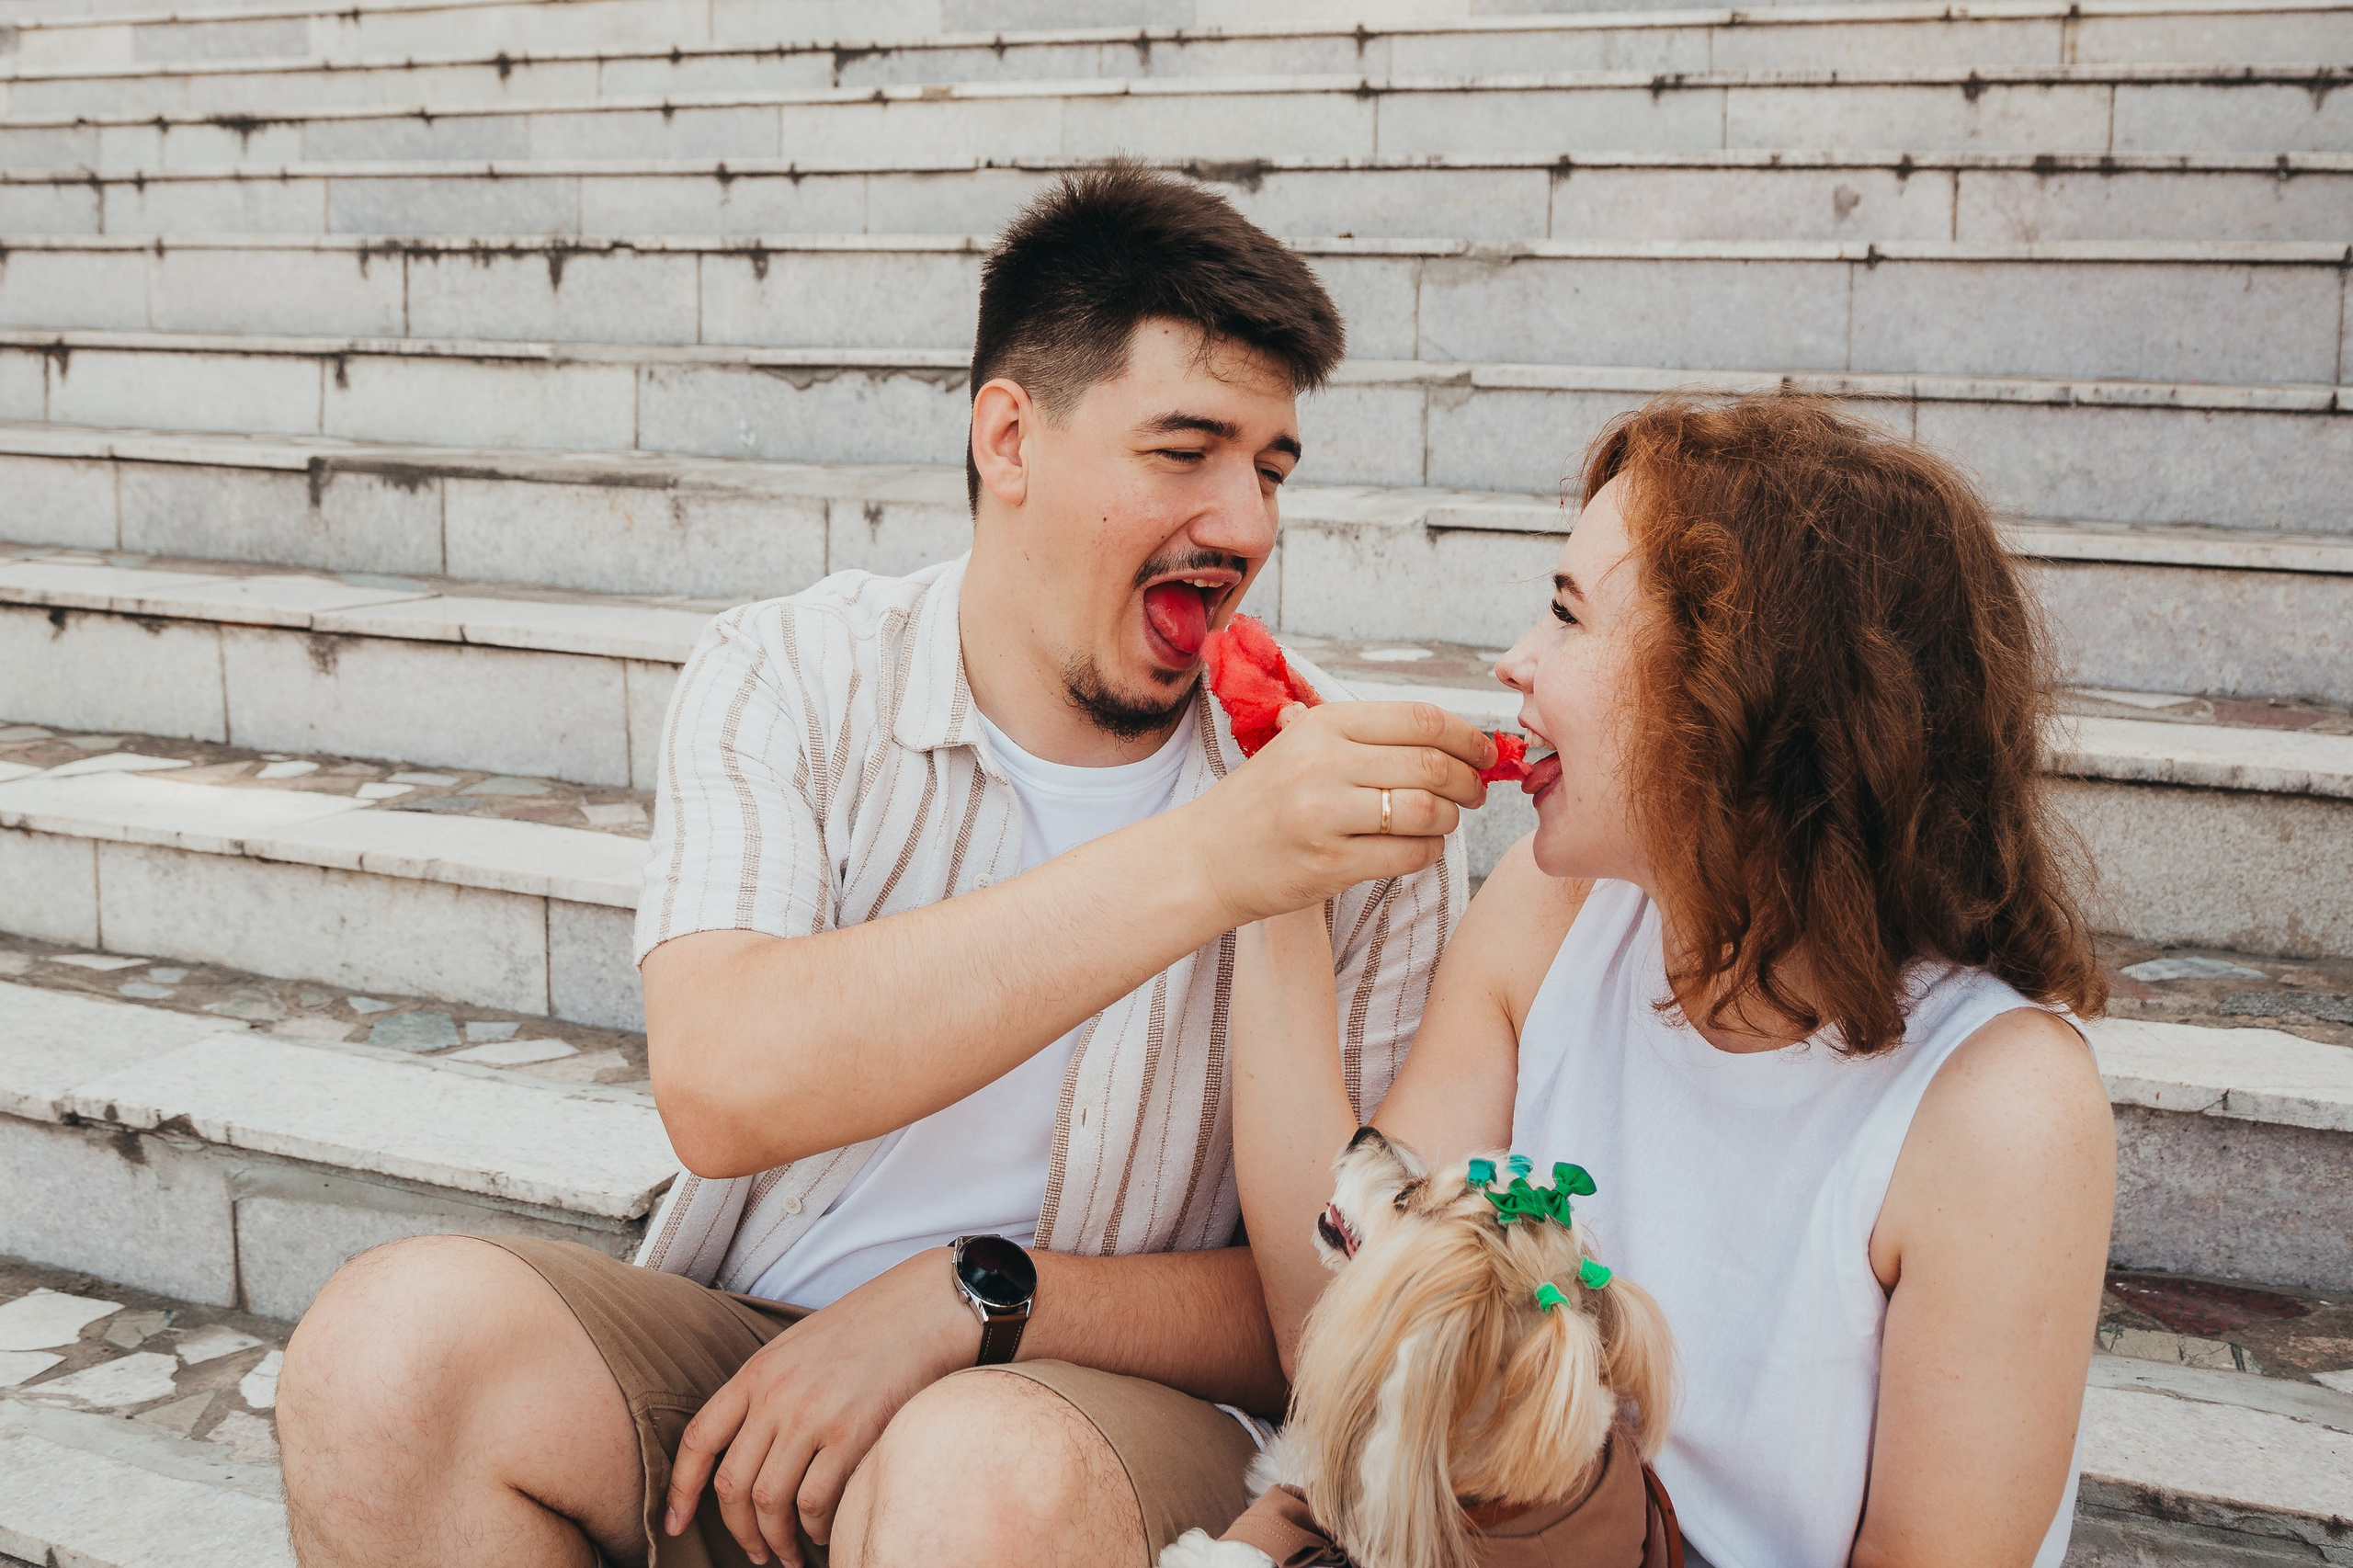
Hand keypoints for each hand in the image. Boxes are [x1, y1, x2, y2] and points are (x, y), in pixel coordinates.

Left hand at [664, 1248, 980, 1563]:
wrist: (926, 1306)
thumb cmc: (870, 1327)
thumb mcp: (800, 1346)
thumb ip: (770, 1390)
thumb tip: (751, 1446)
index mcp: (757, 1372)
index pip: (700, 1440)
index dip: (680, 1491)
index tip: (675, 1525)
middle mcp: (776, 1395)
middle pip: (731, 1484)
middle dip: (739, 1532)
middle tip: (757, 1552)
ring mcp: (812, 1415)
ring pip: (770, 1501)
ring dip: (777, 1540)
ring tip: (791, 1554)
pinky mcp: (852, 1433)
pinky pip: (815, 1501)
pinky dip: (815, 1528)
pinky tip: (824, 1532)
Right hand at [1180, 699, 1493, 923]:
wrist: (1204, 858)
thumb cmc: (1263, 803)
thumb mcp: (1301, 747)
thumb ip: (1366, 739)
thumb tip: (1450, 740)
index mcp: (1324, 724)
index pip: (1421, 719)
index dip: (1468, 737)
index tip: (1485, 753)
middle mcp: (1324, 763)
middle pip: (1432, 764)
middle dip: (1469, 781)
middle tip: (1475, 793)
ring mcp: (1326, 814)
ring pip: (1427, 811)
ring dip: (1449, 819)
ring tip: (1443, 822)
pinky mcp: (1330, 863)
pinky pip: (1410, 855)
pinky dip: (1429, 852)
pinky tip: (1419, 848)